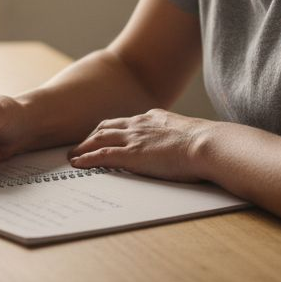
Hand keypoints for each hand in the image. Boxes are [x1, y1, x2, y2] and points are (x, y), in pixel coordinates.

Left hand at [67, 108, 216, 182]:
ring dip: (83, 147)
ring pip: (99, 139)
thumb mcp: (188, 133)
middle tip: (80, 145)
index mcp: (153, 118)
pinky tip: (77, 164)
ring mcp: (134, 138)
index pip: (125, 122)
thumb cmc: (207, 143)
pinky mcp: (131, 155)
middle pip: (106, 127)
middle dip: (91, 136)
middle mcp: (139, 124)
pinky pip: (102, 155)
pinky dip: (87, 158)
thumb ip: (178, 136)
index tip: (102, 135)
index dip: (111, 129)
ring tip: (72, 155)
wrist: (208, 144)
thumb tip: (183, 144)